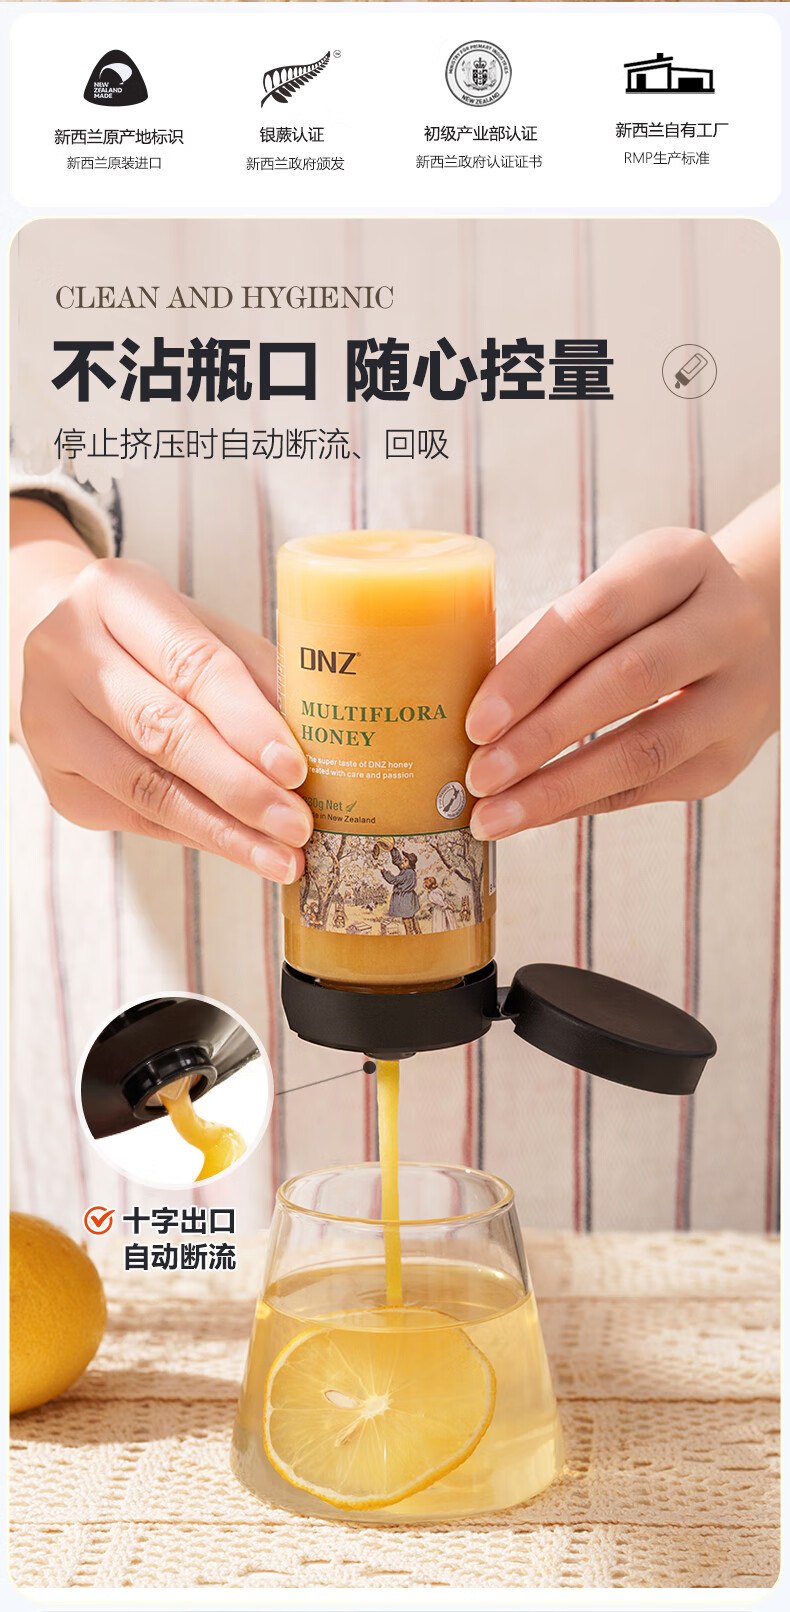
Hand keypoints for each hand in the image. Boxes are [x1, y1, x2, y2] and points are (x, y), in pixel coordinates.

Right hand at [16, 539, 311, 881]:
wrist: (66, 651)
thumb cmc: (154, 640)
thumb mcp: (205, 631)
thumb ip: (257, 676)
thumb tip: (324, 743)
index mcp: (115, 595)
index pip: (191, 665)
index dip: (247, 722)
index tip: (296, 769)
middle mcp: (67, 652)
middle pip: (163, 732)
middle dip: (240, 788)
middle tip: (298, 825)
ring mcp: (50, 720)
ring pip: (145, 788)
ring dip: (223, 830)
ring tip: (281, 857)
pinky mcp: (57, 780)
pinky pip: (135, 818)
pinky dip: (196, 836)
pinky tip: (241, 849)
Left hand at [465, 514, 778, 838]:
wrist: (762, 631)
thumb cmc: (652, 614)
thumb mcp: (615, 594)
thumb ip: (549, 636)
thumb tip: (465, 704)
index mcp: (681, 562)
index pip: (598, 614)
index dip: (532, 670)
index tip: (476, 721)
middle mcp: (725, 623)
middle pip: (628, 681)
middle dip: (541, 735)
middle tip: (478, 776)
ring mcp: (739, 694)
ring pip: (647, 748)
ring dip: (560, 788)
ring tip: (494, 814)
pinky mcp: (733, 754)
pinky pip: (651, 786)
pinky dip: (583, 802)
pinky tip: (532, 814)